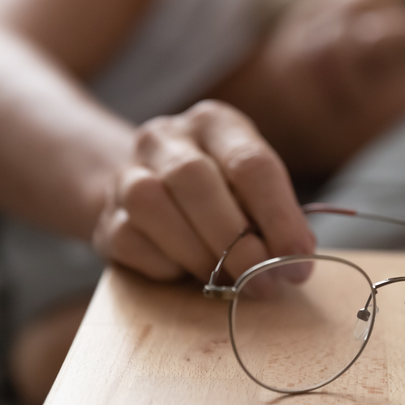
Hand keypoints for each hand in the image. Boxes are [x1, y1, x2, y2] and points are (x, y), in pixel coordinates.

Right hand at [92, 100, 314, 289]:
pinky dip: (164, 264)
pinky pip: (129, 239)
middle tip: (264, 278)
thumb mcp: (254, 191)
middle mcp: (166, 137)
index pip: (250, 162)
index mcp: (215, 123)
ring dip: (198, 252)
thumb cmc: (222, 195)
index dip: (279, 215)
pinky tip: (186, 273)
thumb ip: (274, 219)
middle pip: (194, 178)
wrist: (152, 192)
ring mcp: (127, 173)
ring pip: (151, 203)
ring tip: (229, 281)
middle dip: (234, 237)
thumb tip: (294, 263)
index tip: (299, 257)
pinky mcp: (106, 217)